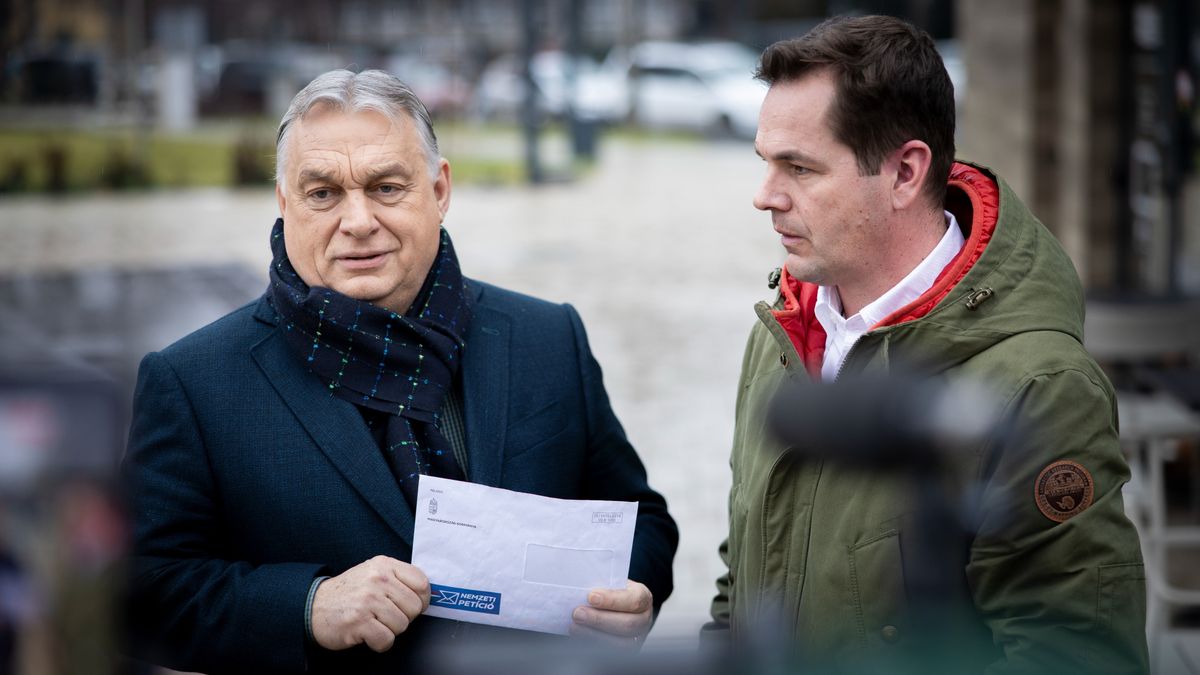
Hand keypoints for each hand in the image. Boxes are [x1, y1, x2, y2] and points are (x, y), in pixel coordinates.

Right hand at [310, 555, 430, 652]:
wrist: (312, 606)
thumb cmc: (348, 592)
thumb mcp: (373, 573)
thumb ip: (398, 578)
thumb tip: (426, 593)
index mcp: (384, 565)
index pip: (422, 583)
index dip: (421, 599)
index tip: (411, 605)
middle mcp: (377, 580)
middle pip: (414, 607)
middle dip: (404, 617)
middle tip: (386, 616)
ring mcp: (368, 601)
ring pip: (402, 625)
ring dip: (390, 630)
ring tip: (374, 622)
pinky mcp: (359, 622)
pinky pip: (386, 640)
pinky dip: (379, 642)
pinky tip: (368, 634)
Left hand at [569, 579, 652, 647]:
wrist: (616, 605)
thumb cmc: (612, 591)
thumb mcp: (612, 582)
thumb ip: (601, 584)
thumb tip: (581, 588)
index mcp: (643, 597)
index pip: (634, 600)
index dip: (612, 600)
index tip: (591, 597)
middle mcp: (644, 619)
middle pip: (627, 624)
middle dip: (599, 619)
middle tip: (577, 613)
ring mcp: (637, 638)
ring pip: (620, 643)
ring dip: (594, 635)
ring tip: (574, 626)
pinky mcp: (626, 651)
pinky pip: (611, 653)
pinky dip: (592, 644)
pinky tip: (578, 636)